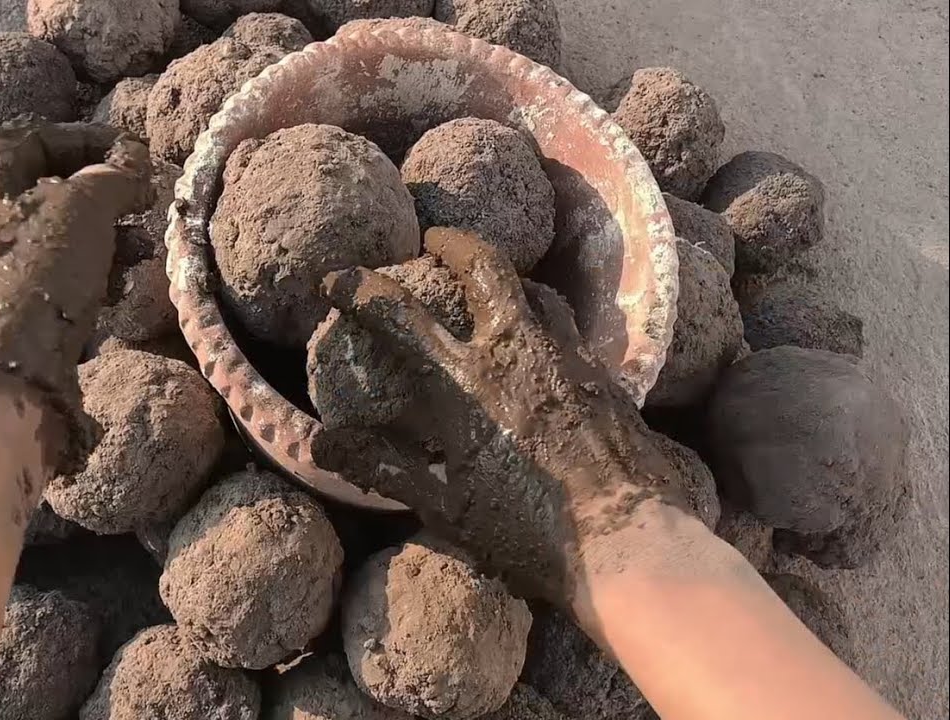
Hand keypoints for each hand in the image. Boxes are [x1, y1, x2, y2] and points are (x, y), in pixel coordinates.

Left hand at [0, 117, 151, 472]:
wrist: (4, 374)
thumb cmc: (37, 275)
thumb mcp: (82, 209)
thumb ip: (111, 177)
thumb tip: (130, 167)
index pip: (31, 140)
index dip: (83, 137)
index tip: (129, 150)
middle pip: (49, 191)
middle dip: (103, 193)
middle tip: (142, 201)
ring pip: (60, 237)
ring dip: (107, 236)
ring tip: (144, 248)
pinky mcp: (12, 313)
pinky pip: (58, 278)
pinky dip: (93, 274)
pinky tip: (121, 287)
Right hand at [311, 228, 687, 602]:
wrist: (629, 545)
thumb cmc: (527, 533)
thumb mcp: (444, 508)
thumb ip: (384, 468)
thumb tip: (322, 445)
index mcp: (465, 383)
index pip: (398, 315)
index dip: (360, 288)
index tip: (334, 279)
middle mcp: (517, 351)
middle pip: (485, 265)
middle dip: (453, 242)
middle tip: (435, 240)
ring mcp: (569, 358)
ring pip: (536, 292)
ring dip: (508, 281)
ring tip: (493, 291)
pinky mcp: (608, 377)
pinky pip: (571, 332)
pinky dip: (545, 326)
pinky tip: (543, 353)